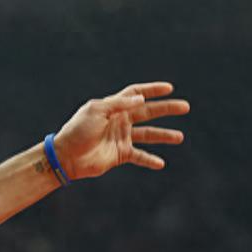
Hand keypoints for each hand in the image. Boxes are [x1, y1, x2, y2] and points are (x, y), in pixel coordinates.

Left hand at [53, 82, 188, 179]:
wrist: (67, 155)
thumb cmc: (78, 130)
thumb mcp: (96, 111)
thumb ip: (119, 104)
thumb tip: (140, 99)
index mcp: (112, 107)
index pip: (135, 94)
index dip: (151, 90)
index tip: (169, 88)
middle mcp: (119, 120)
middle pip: (147, 112)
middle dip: (166, 109)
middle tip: (185, 107)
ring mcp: (121, 137)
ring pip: (148, 135)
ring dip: (164, 135)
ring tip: (180, 137)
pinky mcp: (120, 154)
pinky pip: (140, 156)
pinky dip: (150, 160)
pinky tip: (160, 163)